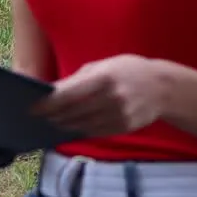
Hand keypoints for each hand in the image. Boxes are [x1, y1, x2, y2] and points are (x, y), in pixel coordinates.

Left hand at [31, 55, 172, 136]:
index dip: (48, 103)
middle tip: (38, 116)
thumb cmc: (128, 70)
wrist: (163, 88)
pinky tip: (71, 126)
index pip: (68, 94)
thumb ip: (79, 78)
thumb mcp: (105, 65)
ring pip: (82, 124)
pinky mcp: (123, 127)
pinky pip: (95, 131)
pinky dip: (81, 129)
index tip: (33, 106)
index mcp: (104, 78)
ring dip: (64, 124)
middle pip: (73, 112)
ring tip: (52, 122)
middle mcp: (111, 98)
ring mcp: (118, 115)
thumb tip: (54, 91)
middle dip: (53, 115)